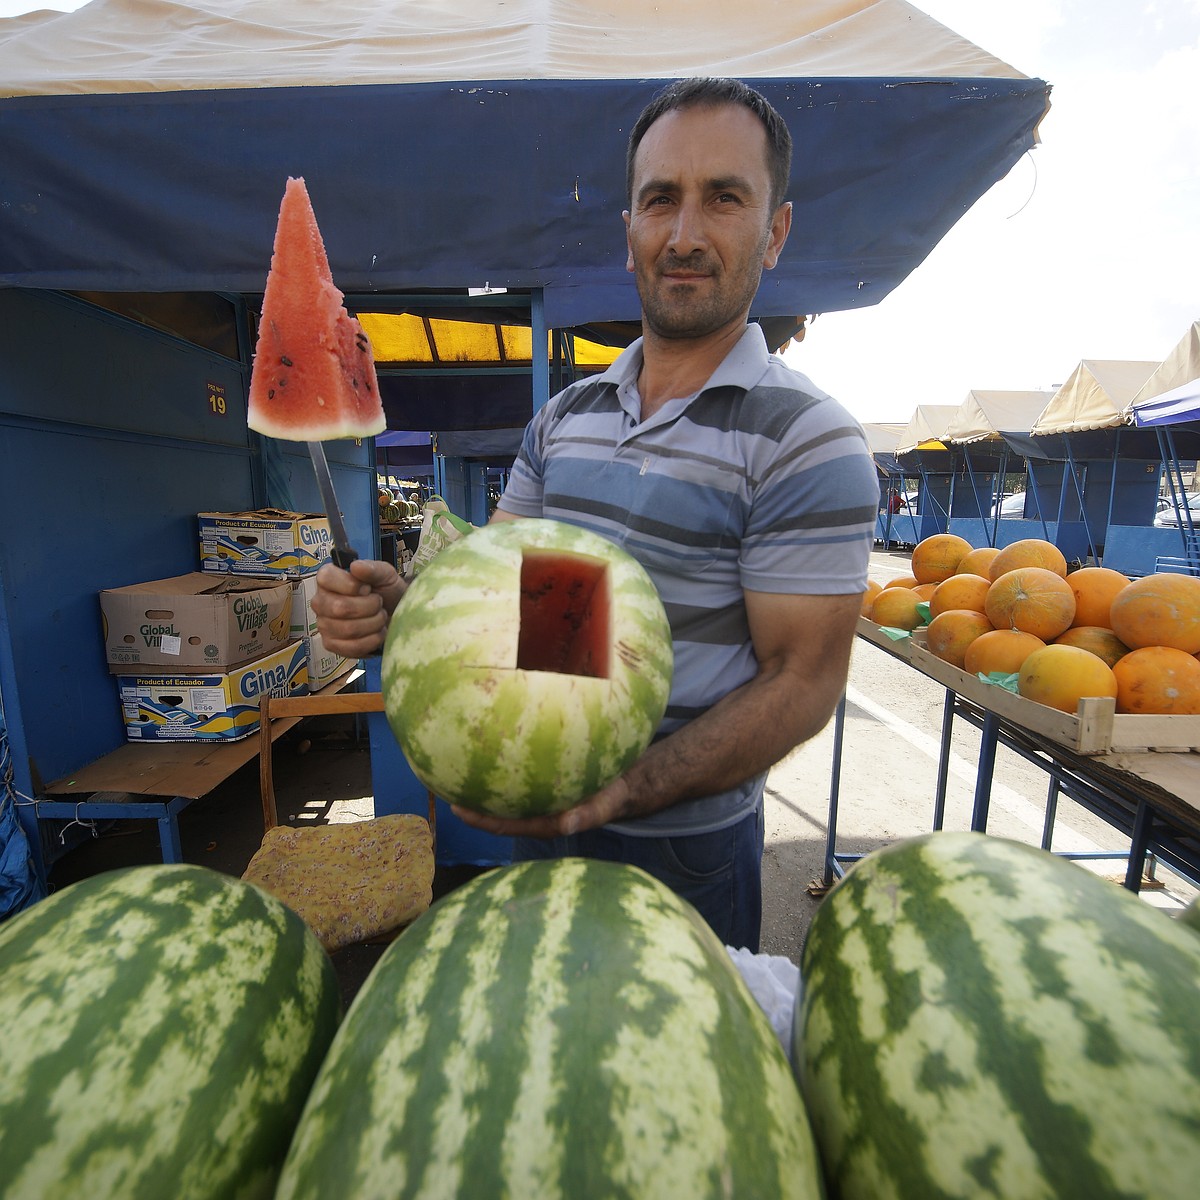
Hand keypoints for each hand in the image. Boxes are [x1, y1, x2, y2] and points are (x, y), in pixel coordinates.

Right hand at [311, 559, 405, 657]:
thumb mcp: (385, 574)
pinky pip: (351, 647)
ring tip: (379, 617)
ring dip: (373, 623)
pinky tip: (377, 632)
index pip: (326, 578)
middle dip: (369, 606)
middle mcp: (320, 601)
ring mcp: (324, 625)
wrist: (396, 613)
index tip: (367, 588)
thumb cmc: (386, 591)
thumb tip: (356, 566)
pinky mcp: (332, 645)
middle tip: (379, 603)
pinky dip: (371, 640)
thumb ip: (372, 568)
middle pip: (340, 608)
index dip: (352, 585)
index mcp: (328, 579)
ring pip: (348, 629)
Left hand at [450, 774, 635, 839]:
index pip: (505, 823)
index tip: (458, 809)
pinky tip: (488, 738)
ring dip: (479, 780)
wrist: (624, 781)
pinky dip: (500, 760)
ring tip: (452, 761)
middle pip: (495, 808)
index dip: (480, 819)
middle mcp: (534, 809)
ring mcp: (536, 794)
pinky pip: (515, 770)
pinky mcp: (540, 778)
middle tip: (441, 784)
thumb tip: (567, 825)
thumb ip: (586, 815)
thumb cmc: (611, 795)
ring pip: (502, 789)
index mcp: (543, 822)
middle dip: (469, 800)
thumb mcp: (602, 805)